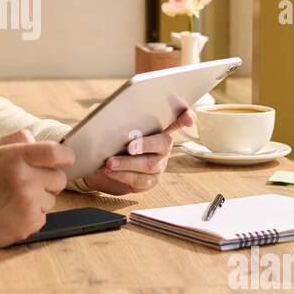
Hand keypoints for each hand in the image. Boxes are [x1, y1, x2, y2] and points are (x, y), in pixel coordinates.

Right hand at [0, 129, 74, 247]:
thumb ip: (15, 140)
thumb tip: (36, 139)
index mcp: (16, 158)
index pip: (56, 152)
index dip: (65, 156)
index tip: (64, 160)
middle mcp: (24, 180)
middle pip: (59, 179)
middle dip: (49, 181)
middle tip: (30, 183)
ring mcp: (28, 204)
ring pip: (52, 199)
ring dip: (39, 200)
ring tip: (15, 199)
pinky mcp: (29, 224)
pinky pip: (43, 217)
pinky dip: (32, 216)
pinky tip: (14, 212)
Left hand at [78, 107, 194, 195]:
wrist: (104, 162)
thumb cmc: (112, 137)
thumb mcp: (112, 122)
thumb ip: (114, 115)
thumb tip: (105, 112)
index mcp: (159, 127)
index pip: (178, 119)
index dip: (186, 117)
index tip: (189, 120)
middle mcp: (163, 146)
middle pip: (163, 144)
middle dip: (145, 145)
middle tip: (130, 147)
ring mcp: (159, 165)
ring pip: (149, 165)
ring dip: (127, 164)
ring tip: (110, 163)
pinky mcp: (150, 181)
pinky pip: (139, 180)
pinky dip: (121, 175)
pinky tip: (109, 171)